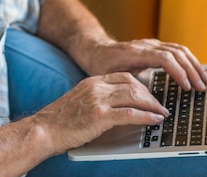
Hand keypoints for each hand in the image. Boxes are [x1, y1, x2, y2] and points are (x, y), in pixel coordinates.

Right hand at [30, 72, 168, 153]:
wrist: (44, 130)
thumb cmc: (61, 121)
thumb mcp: (81, 101)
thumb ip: (98, 98)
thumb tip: (120, 106)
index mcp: (92, 81)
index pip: (124, 76)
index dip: (141, 85)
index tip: (150, 95)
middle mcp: (96, 87)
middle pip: (133, 84)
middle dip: (150, 96)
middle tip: (160, 106)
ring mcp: (98, 100)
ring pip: (134, 96)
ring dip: (152, 105)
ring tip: (161, 113)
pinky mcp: (100, 116)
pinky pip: (130, 113)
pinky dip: (146, 116)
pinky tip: (154, 120)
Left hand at [83, 39, 206, 91]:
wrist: (95, 50)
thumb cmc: (102, 65)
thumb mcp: (111, 77)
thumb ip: (128, 84)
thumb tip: (145, 98)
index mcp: (136, 52)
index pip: (164, 58)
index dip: (178, 72)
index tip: (187, 87)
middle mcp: (146, 45)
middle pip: (176, 52)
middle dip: (192, 70)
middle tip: (201, 87)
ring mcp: (151, 44)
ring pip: (179, 49)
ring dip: (194, 64)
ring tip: (204, 80)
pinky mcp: (155, 46)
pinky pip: (176, 50)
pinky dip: (188, 60)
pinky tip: (195, 71)